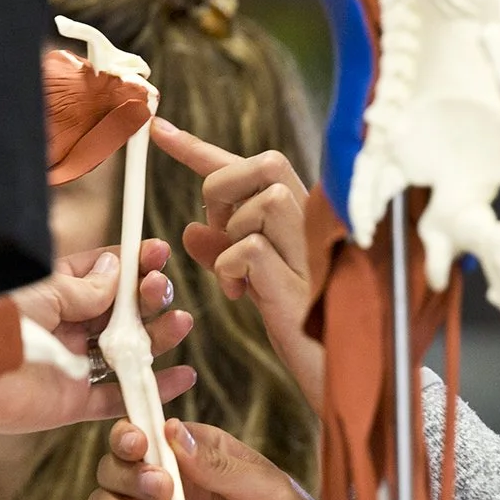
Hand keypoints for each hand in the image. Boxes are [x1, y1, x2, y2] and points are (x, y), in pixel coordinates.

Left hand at [0, 242, 195, 433]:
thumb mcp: (40, 291)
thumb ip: (83, 289)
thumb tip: (116, 271)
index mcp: (53, 292)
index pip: (101, 274)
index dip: (131, 264)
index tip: (157, 252)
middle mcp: (64, 326)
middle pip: (119, 312)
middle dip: (147, 299)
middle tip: (162, 291)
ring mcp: (70, 364)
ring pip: (125, 350)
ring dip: (156, 337)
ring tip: (180, 323)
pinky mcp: (70, 401)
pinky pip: (117, 396)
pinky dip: (152, 388)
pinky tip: (184, 375)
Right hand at [88, 417, 339, 499]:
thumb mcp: (271, 492)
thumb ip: (222, 465)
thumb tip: (173, 430)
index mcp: (198, 455)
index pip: (147, 430)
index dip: (131, 432)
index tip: (138, 442)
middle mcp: (172, 485)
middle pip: (115, 466)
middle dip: (125, 472)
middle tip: (160, 487)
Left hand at [151, 119, 326, 403]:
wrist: (343, 370)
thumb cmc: (304, 326)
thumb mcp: (253, 284)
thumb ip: (224, 252)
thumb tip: (191, 229)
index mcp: (303, 217)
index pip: (251, 166)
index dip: (199, 147)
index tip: (157, 129)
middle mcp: (318, 221)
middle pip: (266, 162)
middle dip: (227, 190)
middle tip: (220, 236)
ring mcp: (317, 246)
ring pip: (262, 200)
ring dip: (234, 238)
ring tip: (238, 280)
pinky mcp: (305, 277)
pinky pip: (250, 246)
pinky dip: (232, 267)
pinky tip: (241, 294)